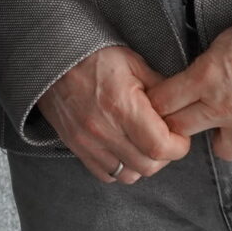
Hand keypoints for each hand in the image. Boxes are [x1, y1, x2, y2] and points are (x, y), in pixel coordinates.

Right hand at [35, 44, 189, 184]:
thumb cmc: (93, 55)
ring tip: (142, 143)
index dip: (178, 146)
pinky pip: (106, 175)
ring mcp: (87, 142)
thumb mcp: (133, 63)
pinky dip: (119, 167)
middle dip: (164, 155)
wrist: (51, 56)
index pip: (160, 147)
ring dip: (141, 163)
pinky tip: (122, 148)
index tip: (179, 135)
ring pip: (129, 175)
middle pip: (148, 166)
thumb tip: (179, 110)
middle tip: (164, 137)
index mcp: (121, 106)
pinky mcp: (75, 146)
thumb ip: (160, 90)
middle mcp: (103, 129)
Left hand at [148, 27, 231, 160]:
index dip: (157, 104)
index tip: (158, 104)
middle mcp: (225, 107)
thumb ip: (206, 65)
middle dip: (179, 124)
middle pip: (181, 130)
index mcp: (208, 76)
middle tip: (186, 116)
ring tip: (231, 121)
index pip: (163, 102)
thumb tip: (189, 79)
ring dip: (223, 137)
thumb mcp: (227, 40)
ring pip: (222, 150)